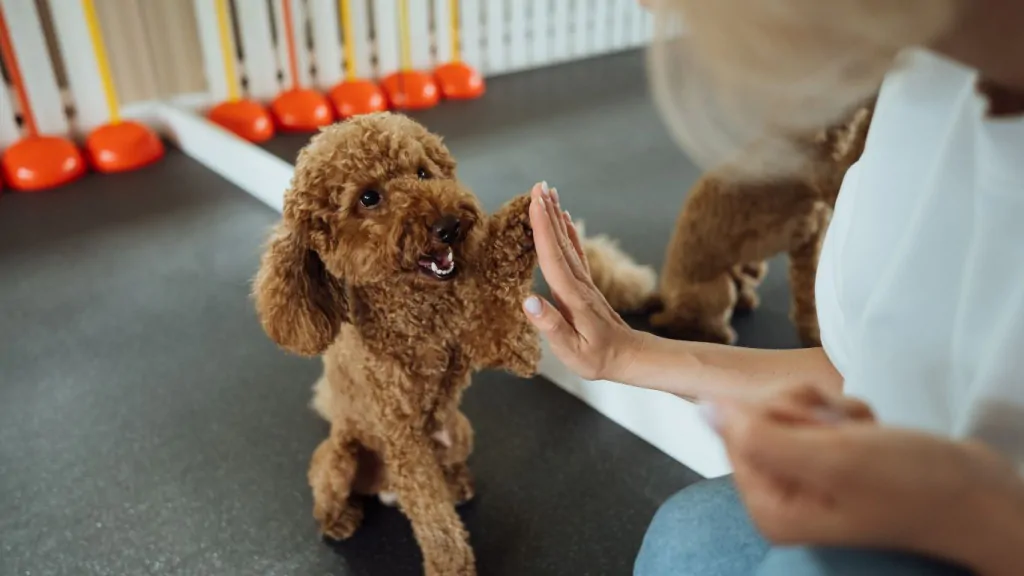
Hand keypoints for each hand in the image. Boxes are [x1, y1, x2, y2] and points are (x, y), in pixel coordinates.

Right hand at [521, 182, 641, 380]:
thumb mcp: (572, 350)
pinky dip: (568, 232)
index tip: (534, 203)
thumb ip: (551, 325)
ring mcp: (584, 282)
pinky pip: (575, 251)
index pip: (552, 256)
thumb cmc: (598, 358)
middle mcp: (578, 283)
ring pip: (567, 242)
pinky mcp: (586, 285)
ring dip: (557, 217)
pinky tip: (566, 220)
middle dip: (548, 213)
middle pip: (560, 242)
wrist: (630, 357)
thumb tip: (528, 301)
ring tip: (548, 194)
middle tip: (539, 186)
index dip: (542, 228)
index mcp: (571, 296)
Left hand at [706, 383, 1023, 574]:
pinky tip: (873, 434)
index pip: (736, 432)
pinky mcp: (831, 461)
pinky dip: (848, 416)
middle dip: (808, 412)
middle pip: (761, 419)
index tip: (816, 429)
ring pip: (792, 411)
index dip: (777, 416)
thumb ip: (760, 435)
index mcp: (771, 508)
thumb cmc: (915, 486)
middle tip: (844, 432)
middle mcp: (783, 496)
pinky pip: (820, 415)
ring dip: (832, 412)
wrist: (980, 494)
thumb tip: (704, 408)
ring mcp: (807, 478)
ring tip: (864, 436)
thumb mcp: (831, 458)